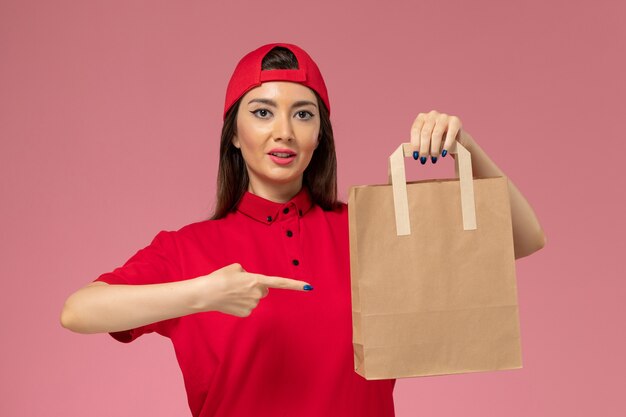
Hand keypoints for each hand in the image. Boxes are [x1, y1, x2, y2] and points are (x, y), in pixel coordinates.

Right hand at [193, 263, 312, 316]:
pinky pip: (248, 307)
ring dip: (246, 295)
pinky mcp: (246, 313)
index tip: (309, 287)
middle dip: (256, 288)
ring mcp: (252, 305)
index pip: (280, 282)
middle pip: (264, 290)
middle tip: (240, 285)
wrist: (205, 293)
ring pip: (255, 299)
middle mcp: (257, 293)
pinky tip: (231, 301)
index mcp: (256, 279)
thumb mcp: (235, 268)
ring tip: (232, 292)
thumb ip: (248, 273)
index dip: (294, 285)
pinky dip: (241, 304)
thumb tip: (251, 282)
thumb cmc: (219, 278)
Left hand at [410, 110, 463, 163]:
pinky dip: (446, 146)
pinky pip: (450, 134)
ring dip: (434, 149)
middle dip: (424, 149)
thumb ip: (420, 143)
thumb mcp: (427, 140)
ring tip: (434, 159)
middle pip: (425, 133)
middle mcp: (432, 114)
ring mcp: (444, 117)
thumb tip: (415, 155)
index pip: (415, 130)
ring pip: (436, 134)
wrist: (457, 137)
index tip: (415, 156)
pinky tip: (444, 154)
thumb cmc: (438, 139)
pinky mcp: (455, 121)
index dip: (415, 144)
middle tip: (424, 160)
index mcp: (422, 117)